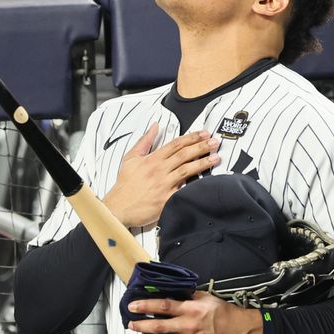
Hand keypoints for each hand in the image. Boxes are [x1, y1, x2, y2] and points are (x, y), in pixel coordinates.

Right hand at [102, 125, 220, 227]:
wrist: (118, 208)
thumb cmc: (125, 184)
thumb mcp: (130, 158)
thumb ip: (144, 141)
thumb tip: (155, 126)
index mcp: (152, 159)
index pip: (175, 144)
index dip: (192, 137)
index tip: (204, 133)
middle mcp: (159, 170)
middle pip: (184, 155)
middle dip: (201, 147)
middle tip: (215, 142)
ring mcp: (163, 185)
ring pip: (187, 170)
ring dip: (203, 163)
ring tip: (216, 158)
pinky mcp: (166, 200)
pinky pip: (184, 191)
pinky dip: (195, 185)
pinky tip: (207, 181)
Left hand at [126, 291, 261, 333]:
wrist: (241, 332)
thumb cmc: (224, 313)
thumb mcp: (206, 298)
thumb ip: (187, 296)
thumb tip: (169, 293)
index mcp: (191, 309)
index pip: (162, 307)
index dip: (145, 306)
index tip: (132, 306)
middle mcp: (188, 326)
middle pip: (157, 327)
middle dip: (140, 325)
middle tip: (131, 324)